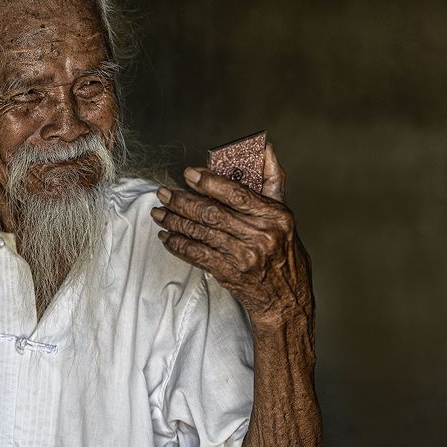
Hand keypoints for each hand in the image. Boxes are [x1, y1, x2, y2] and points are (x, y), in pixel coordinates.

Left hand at [151, 143, 313, 329]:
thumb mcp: (285, 214)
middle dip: (182, 201)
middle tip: (163, 192)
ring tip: (159, 212)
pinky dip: (179, 245)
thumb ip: (272, 180)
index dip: (209, 182)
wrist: (287, 299)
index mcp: (274, 216)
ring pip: (201, 233)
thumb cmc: (284, 251)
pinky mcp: (230, 274)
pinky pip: (198, 255)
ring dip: (175, 221)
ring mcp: (244, 257)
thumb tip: (265, 147)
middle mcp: (260, 236)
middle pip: (212, 213)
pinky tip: (167, 237)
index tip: (189, 174)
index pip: (237, 194)